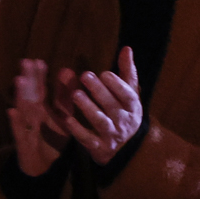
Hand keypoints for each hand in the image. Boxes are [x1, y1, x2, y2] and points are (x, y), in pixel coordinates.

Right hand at [7, 58, 68, 175]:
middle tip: (26, 62)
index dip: (40, 76)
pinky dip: (15, 121)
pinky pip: (18, 131)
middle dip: (29, 80)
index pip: (40, 90)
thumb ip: (64, 97)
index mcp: (42, 109)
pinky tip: (12, 111)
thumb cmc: (53, 140)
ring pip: (23, 109)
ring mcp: (26, 128)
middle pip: (30, 95)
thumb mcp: (63, 118)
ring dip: (20, 95)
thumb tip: (67, 70)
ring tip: (20, 81)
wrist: (44, 169)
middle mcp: (32, 116)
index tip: (39, 61)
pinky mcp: (22, 142)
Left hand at [59, 46, 143, 165]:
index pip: (127, 95)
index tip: (104, 73)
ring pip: (101, 121)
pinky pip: (88, 139)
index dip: (117, 84)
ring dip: (88, 108)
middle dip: (99, 91)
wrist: (128, 150)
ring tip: (75, 94)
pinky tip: (67, 120)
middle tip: (85, 75)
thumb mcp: (129, 94)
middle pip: (112, 105)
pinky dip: (78, 130)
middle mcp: (124, 121)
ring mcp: (112, 136)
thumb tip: (126, 48)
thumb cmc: (125, 114)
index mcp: (132, 107)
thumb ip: (127, 72)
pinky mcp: (99, 148)